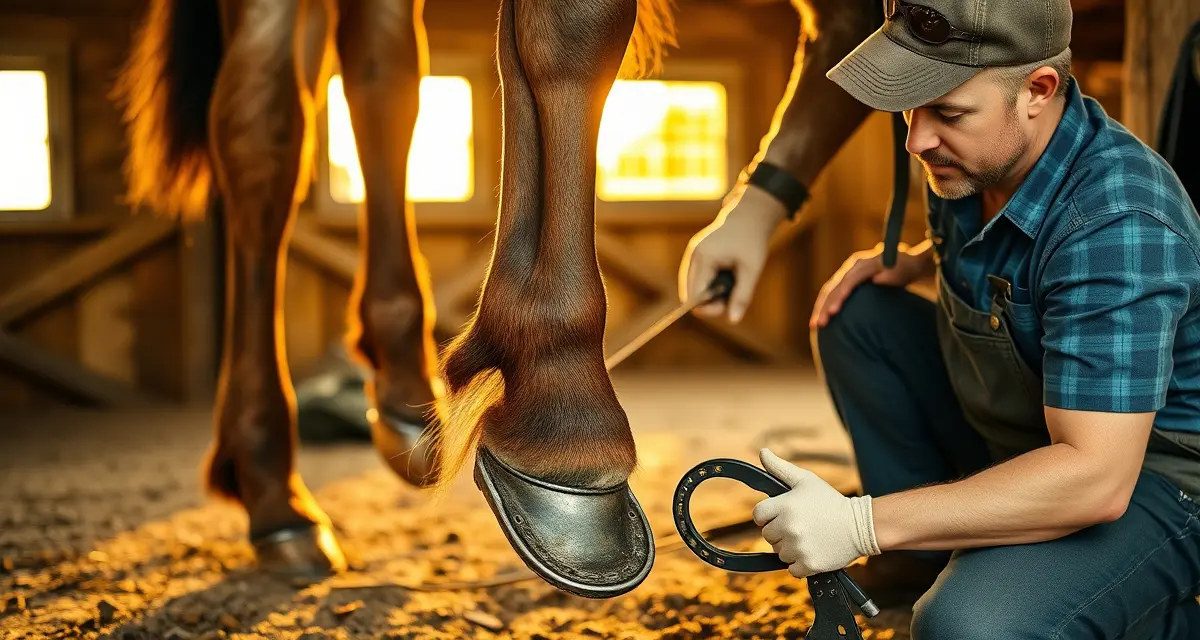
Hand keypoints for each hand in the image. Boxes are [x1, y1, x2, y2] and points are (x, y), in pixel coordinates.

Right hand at [679, 185, 786, 323]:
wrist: (750, 215)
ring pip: (690, 286)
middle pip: (689, 293)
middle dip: (708, 302)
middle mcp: (693, 254)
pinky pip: (695, 278)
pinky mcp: (695, 253)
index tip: (725, 307)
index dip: (708, 307)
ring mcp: (692, 253)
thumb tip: (733, 320)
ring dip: (707, 293)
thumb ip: (742, 295)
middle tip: (729, 298)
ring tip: (728, 287)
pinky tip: (723, 280)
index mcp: (705, 257)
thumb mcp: (752, 269)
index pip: (695, 294)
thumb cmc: (753, 241)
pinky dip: (706, 284)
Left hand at [752, 448, 879, 578]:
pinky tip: (813, 550)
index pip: (758, 516)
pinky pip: (792, 569)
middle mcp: (788, 527)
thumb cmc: (830, 501)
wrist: (859, 525)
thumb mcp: (806, 480)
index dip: (768, 516)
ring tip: (809, 537)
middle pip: (768, 535)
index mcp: (784, 506)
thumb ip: (779, 468)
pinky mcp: (808, 564)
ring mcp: (798, 547)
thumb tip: (762, 452)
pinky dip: (800, 564)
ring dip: (790, 548)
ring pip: (779, 553)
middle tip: (800, 525)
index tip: (781, 515)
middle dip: (780, 531)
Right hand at [809, 241, 932, 328]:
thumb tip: (877, 279)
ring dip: (820, 307)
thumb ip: (891, 276)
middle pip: (834, 286)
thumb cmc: (905, 269)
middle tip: (820, 324)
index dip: (840, 295)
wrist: (902, 261)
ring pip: (829, 290)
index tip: (834, 311)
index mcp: (865, 263)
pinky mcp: (845, 279)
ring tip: (814, 325)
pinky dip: (823, 305)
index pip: (849, 280)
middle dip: (825, 305)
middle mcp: (852, 266)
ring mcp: (847, 272)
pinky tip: (818, 318)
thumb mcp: (903, 271)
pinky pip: (831, 292)